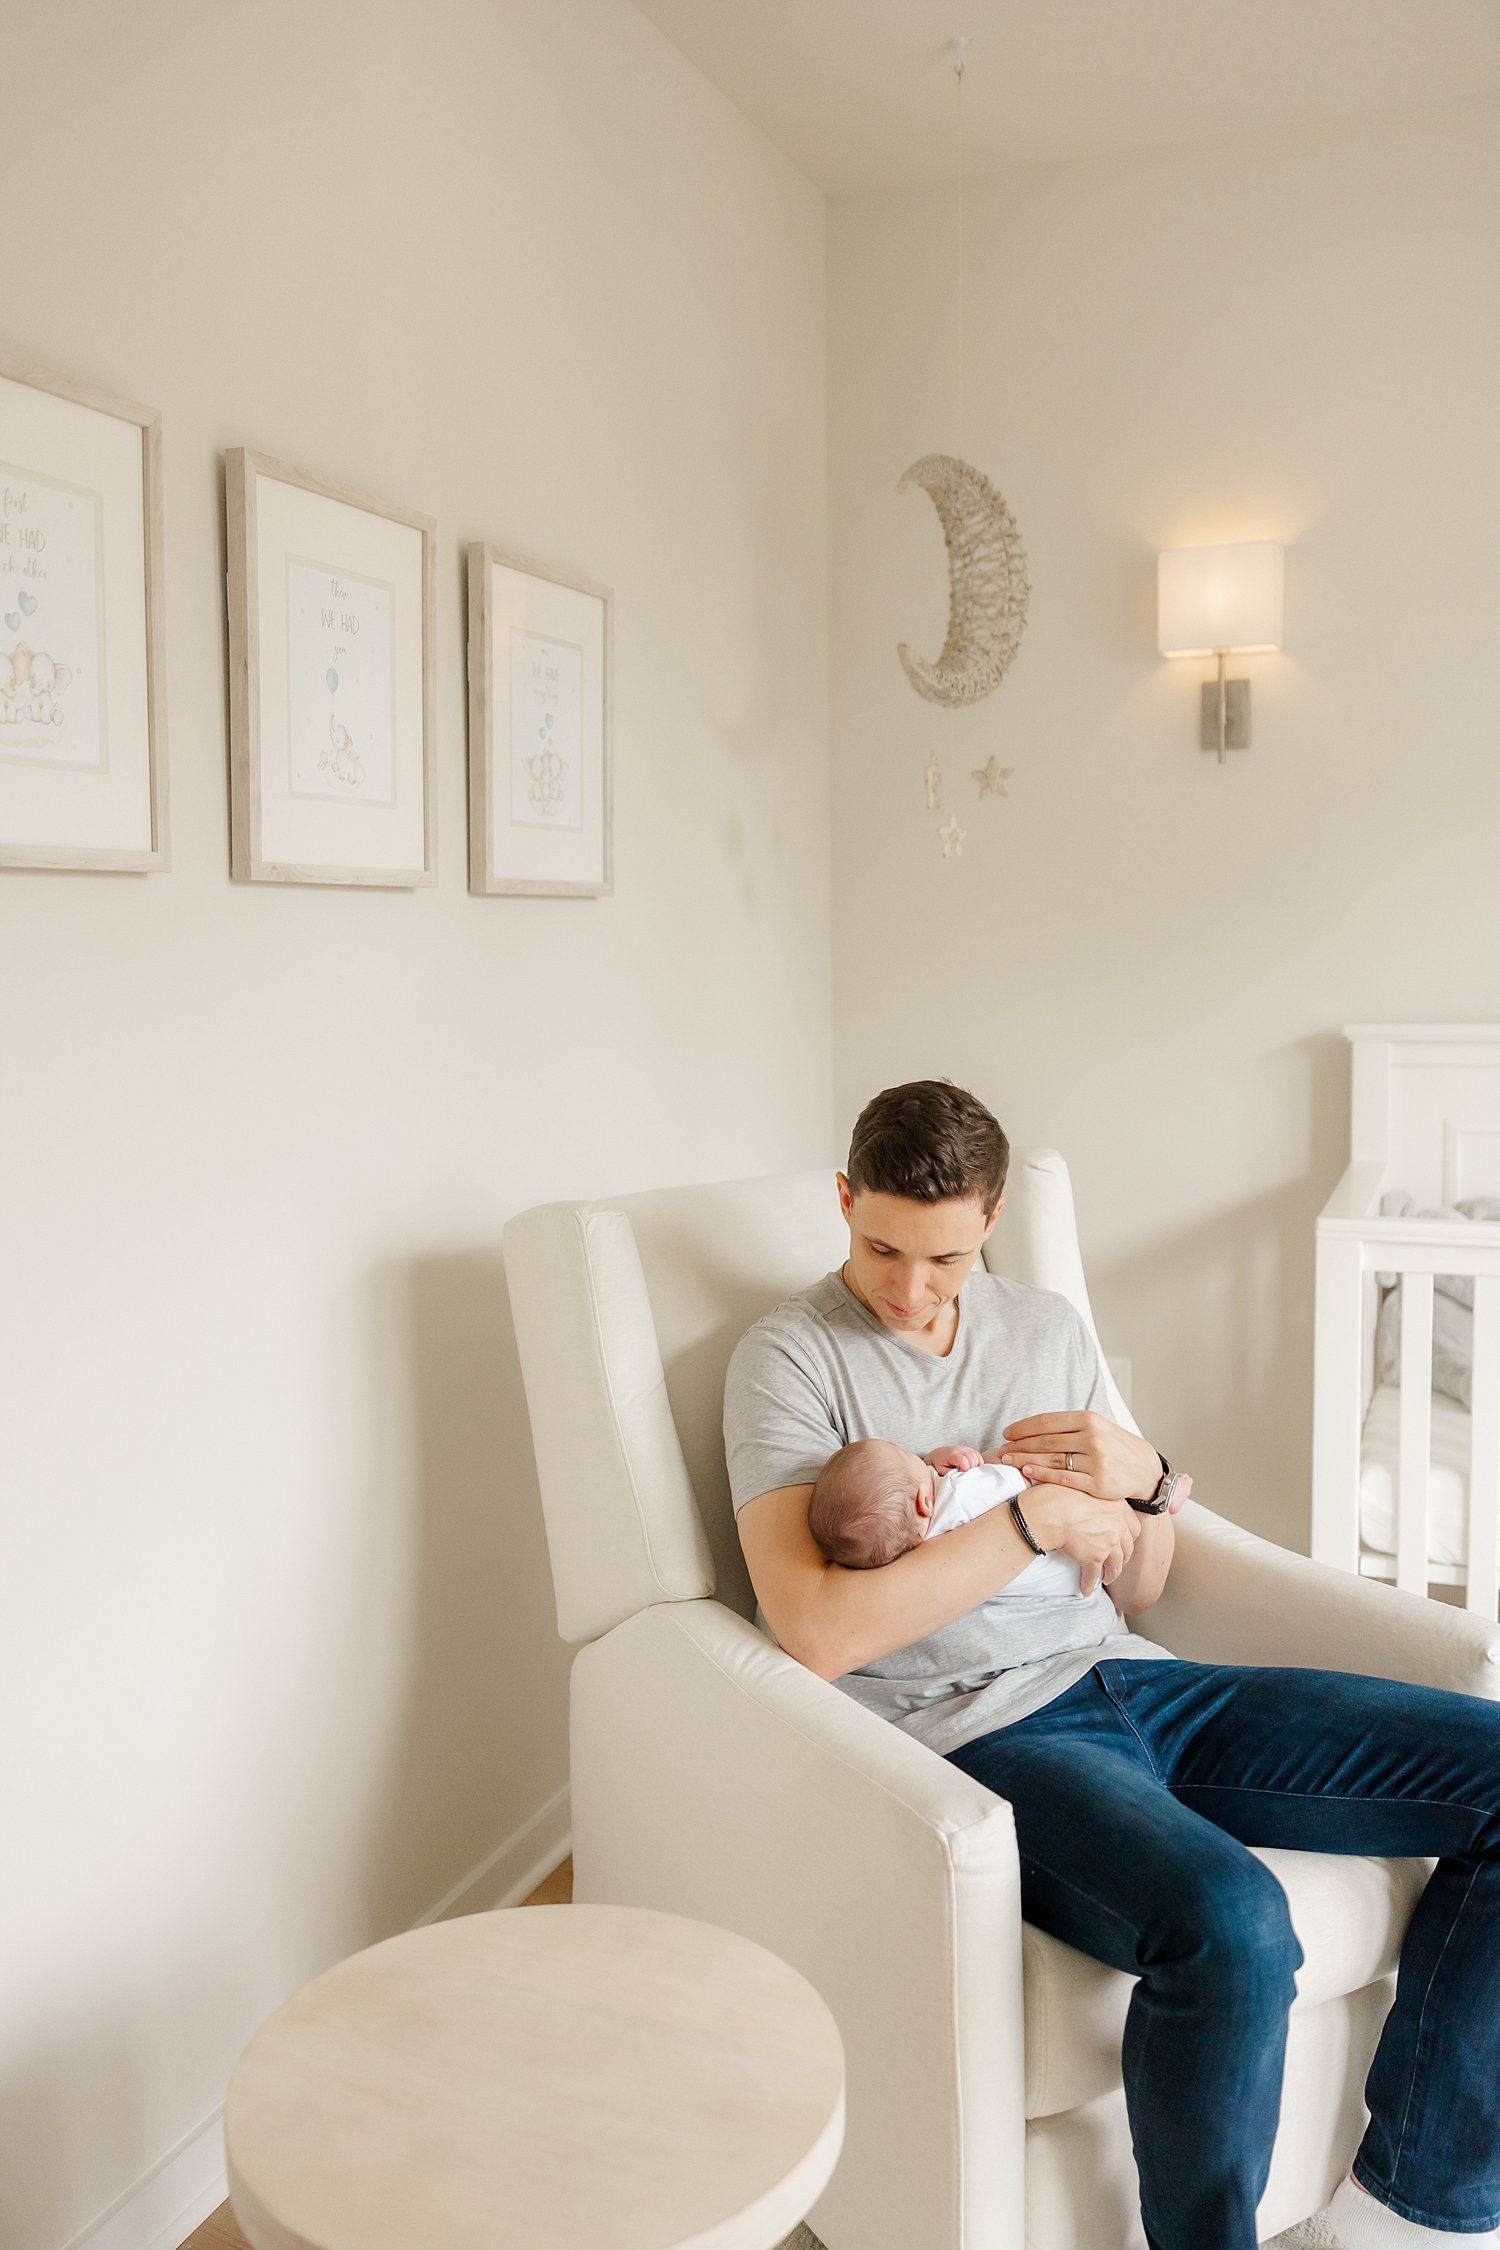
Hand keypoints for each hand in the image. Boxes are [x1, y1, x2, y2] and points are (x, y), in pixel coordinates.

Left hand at [924, 1444, 983, 1473]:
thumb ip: (951, 1474)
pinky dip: (977, 1464)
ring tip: (966, 1470)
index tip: (961, 1473)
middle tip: (963, 1473)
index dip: (965, 1469)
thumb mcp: (941, 1471)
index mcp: (952, 1454)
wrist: (939, 1454)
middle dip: (970, 1469)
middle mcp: (960, 1449)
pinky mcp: (971, 1450)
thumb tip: (962, 1476)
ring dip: (974, 1467)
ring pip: (977, 1458)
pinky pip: (979, 1457)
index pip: (963, 1460)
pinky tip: (971, 1467)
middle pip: (972, 1459)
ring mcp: (967, 1448)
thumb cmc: (940, 1465)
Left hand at [998, 1412, 1162, 1505]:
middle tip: (1000, 1449)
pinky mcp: (1098, 1484)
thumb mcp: (1098, 1427)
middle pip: (1046, 1441)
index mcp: (1090, 1420)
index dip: (1024, 1427)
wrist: (1146, 1471)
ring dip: (1025, 1460)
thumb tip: (1034, 1428)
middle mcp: (1093, 1438)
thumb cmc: (1116, 1447)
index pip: (1048, 1422)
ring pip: (1052, 1460)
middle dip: (1019, 1445)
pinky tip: (1026, 1473)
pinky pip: (1063, 1479)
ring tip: (1007, 1460)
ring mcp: (1096, 1461)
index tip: (1007, 1433)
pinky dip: (1042, 1475)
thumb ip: (1070, 1427)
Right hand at [1020, 1483, 1139, 1597]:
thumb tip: (1093, 1504)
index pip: (1134, 1527)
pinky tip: (1085, 1588)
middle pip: (1127, 1548)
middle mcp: (1119, 1526)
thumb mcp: (1085, 1488)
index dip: (1128, 1538)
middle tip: (1114, 1563)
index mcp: (1119, 1507)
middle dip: (1121, 1558)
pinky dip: (1089, 1583)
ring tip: (1105, 1578)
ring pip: (1115, 1565)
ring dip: (1110, 1574)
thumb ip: (1097, 1498)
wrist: (1048, 1513)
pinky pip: (1095, 1575)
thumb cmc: (1058, 1497)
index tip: (1122, 1543)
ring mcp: (1109, 1543)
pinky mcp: (1096, 1557)